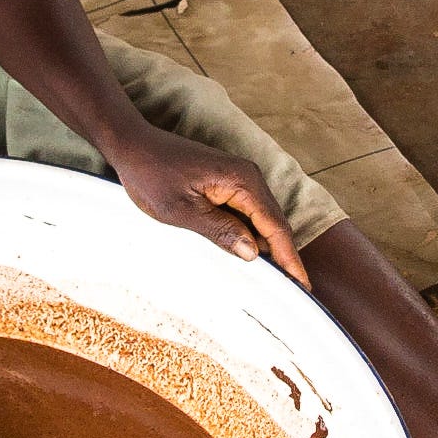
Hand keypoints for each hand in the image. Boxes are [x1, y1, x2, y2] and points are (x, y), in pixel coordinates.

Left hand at [108, 124, 310, 288]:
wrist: (133, 145)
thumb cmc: (151, 175)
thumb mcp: (181, 210)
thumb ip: (219, 231)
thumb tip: (253, 253)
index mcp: (241, 181)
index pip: (275, 227)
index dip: (290, 259)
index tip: (303, 286)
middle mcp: (248, 177)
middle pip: (275, 223)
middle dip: (286, 257)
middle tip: (295, 292)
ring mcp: (239, 179)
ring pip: (262, 220)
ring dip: (270, 248)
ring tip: (279, 281)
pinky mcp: (228, 183)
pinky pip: (248, 213)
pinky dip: (253, 235)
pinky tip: (251, 256)